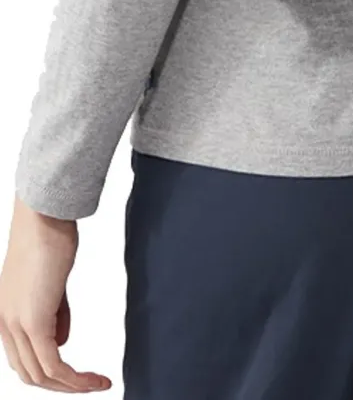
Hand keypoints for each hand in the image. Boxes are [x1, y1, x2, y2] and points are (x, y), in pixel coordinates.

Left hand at [0, 197, 110, 391]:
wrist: (43, 216)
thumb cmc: (48, 237)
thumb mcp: (51, 283)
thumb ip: (54, 314)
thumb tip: (61, 343)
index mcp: (5, 315)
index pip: (23, 359)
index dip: (49, 373)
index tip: (76, 375)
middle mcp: (4, 324)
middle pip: (29, 374)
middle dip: (62, 386)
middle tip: (89, 385)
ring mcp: (16, 324)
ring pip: (41, 375)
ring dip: (71, 386)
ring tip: (98, 384)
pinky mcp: (33, 321)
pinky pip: (53, 364)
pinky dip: (75, 378)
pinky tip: (93, 378)